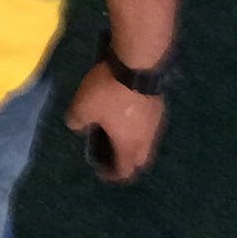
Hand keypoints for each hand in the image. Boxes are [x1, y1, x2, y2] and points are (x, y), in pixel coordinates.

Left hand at [65, 62, 165, 181]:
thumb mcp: (83, 107)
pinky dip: (138, 124)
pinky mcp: (159, 105)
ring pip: (146, 141)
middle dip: (125, 160)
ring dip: (132, 140)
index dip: (112, 174)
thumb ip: (77, 121)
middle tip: (110, 151)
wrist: (138, 63)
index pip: (125, 171)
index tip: (101, 170)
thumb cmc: (110, 92)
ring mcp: (156, 122)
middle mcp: (147, 139)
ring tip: (116, 129)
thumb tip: (77, 127)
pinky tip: (126, 111)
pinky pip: (148, 123)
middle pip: (139, 159)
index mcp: (129, 146)